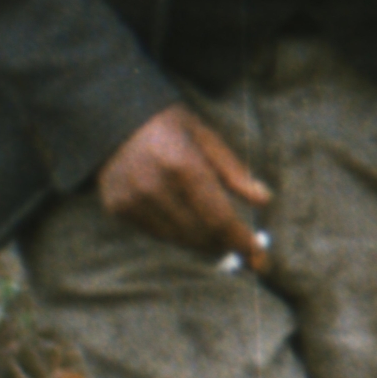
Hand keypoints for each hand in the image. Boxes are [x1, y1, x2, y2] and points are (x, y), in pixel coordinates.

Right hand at [94, 106, 274, 268]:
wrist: (112, 120)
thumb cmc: (171, 127)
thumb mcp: (207, 137)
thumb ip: (234, 172)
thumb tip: (263, 200)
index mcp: (182, 165)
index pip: (218, 218)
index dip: (241, 241)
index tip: (259, 257)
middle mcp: (154, 187)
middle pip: (200, 234)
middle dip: (225, 245)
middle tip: (243, 248)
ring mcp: (133, 201)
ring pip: (179, 239)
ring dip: (203, 243)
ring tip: (219, 237)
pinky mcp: (118, 210)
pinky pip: (157, 234)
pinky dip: (178, 234)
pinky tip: (188, 223)